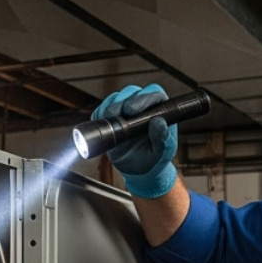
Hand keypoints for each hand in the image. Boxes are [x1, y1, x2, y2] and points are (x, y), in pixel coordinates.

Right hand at [92, 84, 177, 198]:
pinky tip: (102, 123)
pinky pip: (103, 109)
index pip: (154, 94)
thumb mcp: (160, 152)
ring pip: (116, 98)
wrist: (138, 170)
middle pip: (132, 92)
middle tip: (117, 114)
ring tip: (109, 119)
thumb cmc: (153, 159)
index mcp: (160, 111)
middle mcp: (143, 107)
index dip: (143, 98)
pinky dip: (100, 114)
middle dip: (122, 101)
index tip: (132, 110)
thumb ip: (161, 137)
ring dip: (110, 107)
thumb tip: (159, 122)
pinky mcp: (111, 117)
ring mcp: (126, 110)